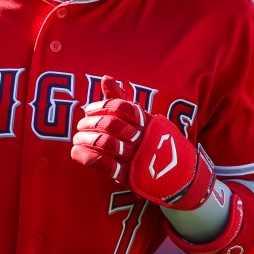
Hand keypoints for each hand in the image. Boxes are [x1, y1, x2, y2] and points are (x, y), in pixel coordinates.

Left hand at [71, 76, 214, 209]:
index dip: (101, 107)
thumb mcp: (140, 119)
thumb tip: (106, 78)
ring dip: (86, 139)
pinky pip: (104, 165)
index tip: (89, 109)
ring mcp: (135, 157)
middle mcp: (141, 137)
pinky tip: (76, 152)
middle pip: (111, 125)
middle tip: (81, 125)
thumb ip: (120, 100)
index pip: (120, 107)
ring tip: (77, 138)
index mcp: (145, 121)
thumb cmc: (151, 140)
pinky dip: (86, 157)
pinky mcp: (128, 175)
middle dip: (91, 124)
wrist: (176, 173)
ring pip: (106, 143)